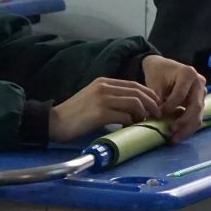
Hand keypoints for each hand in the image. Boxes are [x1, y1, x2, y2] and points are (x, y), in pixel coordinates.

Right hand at [48, 76, 166, 143]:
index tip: (155, 105)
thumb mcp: (92, 98)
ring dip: (144, 114)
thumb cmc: (73, 114)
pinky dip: (132, 123)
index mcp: (103, 82)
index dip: (148, 94)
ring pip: (135, 103)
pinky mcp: (101, 113)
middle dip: (152, 104)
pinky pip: (125, 116)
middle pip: (138, 92)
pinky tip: (130, 128)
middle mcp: (104, 87)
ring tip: (144, 122)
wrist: (54, 122)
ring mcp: (103, 99)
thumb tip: (131, 107)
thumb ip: (109, 97)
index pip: (134, 84)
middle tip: (156, 116)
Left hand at [139, 55, 206, 142]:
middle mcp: (199, 83)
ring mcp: (202, 93)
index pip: (180, 95)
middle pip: (196, 106)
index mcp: (188, 74)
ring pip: (198, 115)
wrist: (164, 68)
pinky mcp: (199, 102)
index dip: (169, 107)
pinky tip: (177, 136)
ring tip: (174, 139)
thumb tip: (154, 117)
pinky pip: (196, 117)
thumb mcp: (154, 81)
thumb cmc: (158, 73)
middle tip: (171, 132)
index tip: (157, 116)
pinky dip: (187, 127)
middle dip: (184, 122)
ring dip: (187, 129)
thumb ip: (156, 98)